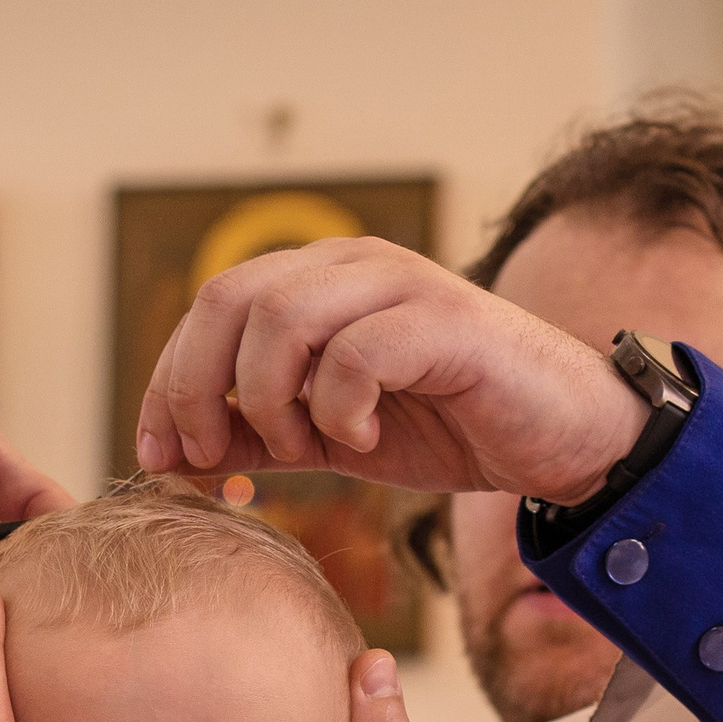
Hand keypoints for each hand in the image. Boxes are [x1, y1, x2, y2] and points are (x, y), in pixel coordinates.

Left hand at [136, 238, 645, 505]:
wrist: (564, 436)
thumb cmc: (456, 426)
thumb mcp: (336, 437)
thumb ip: (264, 432)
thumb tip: (180, 451)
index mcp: (321, 282)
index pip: (212, 308)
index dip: (169, 379)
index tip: (158, 452)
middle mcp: (354, 266)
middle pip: (230, 297)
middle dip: (198, 384)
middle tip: (210, 454)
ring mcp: (400, 285)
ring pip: (282, 316)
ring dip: (270, 397)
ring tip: (303, 447)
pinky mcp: (445, 321)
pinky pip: (357, 353)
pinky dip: (340, 407)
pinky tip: (362, 438)